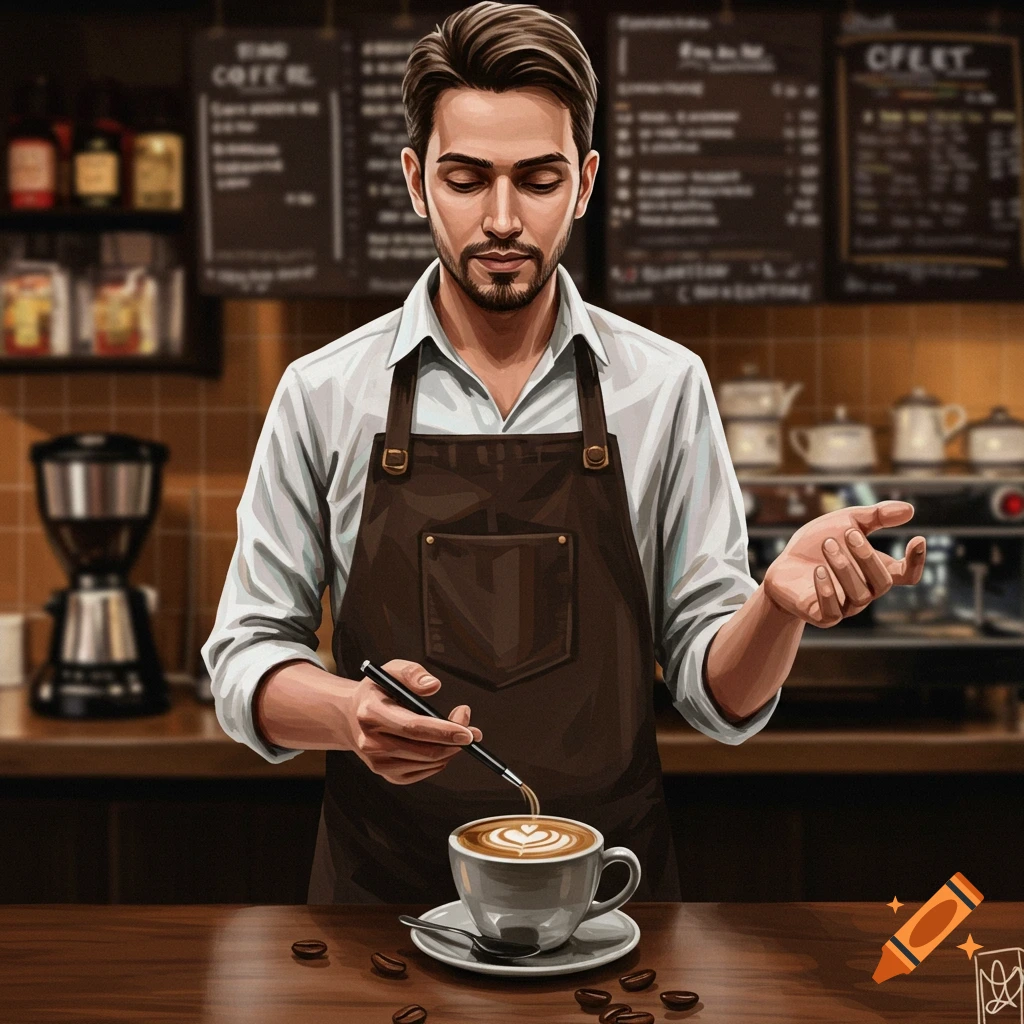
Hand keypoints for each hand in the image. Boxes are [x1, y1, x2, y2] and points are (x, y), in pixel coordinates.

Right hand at [349, 659, 482, 785]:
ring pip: (428, 763)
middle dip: (455, 742)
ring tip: (458, 733)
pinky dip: (439, 761)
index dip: (445, 730)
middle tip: (473, 731)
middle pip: (425, 750)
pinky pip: (424, 772)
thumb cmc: (377, 692)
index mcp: (370, 713)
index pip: (414, 727)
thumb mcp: (390, 671)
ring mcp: (378, 763)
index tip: (469, 731)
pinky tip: (440, 745)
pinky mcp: (386, 775)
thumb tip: (433, 686)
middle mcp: (370, 743)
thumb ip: (411, 673)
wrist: (350, 717)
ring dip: (451, 750)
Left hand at [762, 500, 926, 626]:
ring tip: (827, 544)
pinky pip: (832, 612)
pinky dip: (827, 591)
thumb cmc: (816, 546)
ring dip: (844, 568)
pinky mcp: (822, 615)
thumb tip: (909, 510)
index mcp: (874, 571)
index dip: (916, 561)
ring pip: (859, 595)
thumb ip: (875, 516)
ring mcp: (845, 606)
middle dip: (867, 557)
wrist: (781, 567)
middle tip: (849, 533)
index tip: (917, 539)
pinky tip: (819, 570)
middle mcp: (865, 592)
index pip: (906, 575)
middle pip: (882, 583)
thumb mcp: (844, 522)